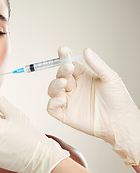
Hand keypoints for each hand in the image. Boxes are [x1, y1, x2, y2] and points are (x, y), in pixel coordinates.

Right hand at [47, 47, 139, 166]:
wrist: (121, 122)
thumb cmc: (118, 100)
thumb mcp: (110, 77)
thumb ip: (97, 64)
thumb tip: (86, 50)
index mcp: (82, 77)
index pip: (69, 64)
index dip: (64, 57)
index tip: (63, 51)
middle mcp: (73, 88)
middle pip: (59, 76)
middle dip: (61, 71)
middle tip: (68, 69)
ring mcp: (68, 101)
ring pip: (52, 90)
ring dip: (54, 85)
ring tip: (63, 83)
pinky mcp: (65, 114)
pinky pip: (52, 107)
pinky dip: (52, 102)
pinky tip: (61, 99)